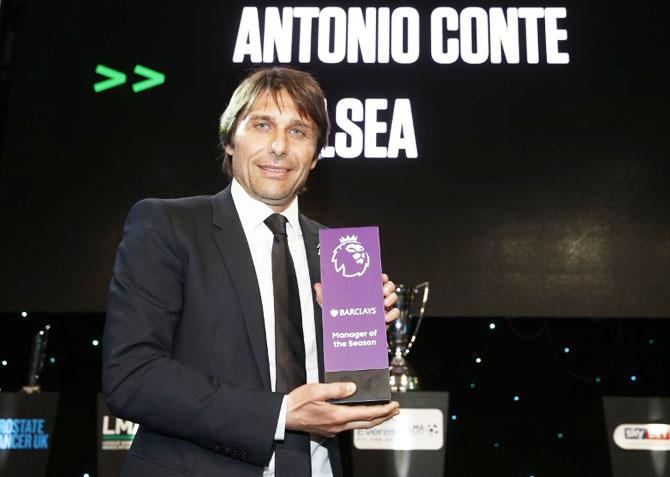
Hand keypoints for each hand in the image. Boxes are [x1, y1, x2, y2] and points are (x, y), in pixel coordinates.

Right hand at [285, 382, 399, 436]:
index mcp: (337, 415)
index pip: (367, 414)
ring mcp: (334, 429)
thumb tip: (353, 388)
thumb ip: (336, 389)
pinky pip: (351, 426)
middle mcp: (338, 425)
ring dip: (374, 419)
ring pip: (360, 425)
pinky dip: (362, 420)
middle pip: (368, 422)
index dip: (383, 410)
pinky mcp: (329, 429)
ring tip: (384, 413)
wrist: (284, 416)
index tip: (394, 406)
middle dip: (384, 417)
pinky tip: (363, 415)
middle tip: (395, 411)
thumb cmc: (298, 402)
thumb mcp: (317, 390)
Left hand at [314, 273, 399, 326]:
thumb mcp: (330, 307)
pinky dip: (393, 314)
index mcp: (364, 291)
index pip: (376, 279)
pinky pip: (395, 313)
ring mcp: (382, 308)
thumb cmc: (340, 319)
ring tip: (384, 304)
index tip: (380, 277)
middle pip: (388, 286)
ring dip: (391, 298)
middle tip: (383, 291)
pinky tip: (385, 317)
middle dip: (388, 286)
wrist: (348, 339)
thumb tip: (317, 285)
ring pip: (393, 297)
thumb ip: (323, 296)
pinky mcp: (385, 320)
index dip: (380, 276)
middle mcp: (375, 298)